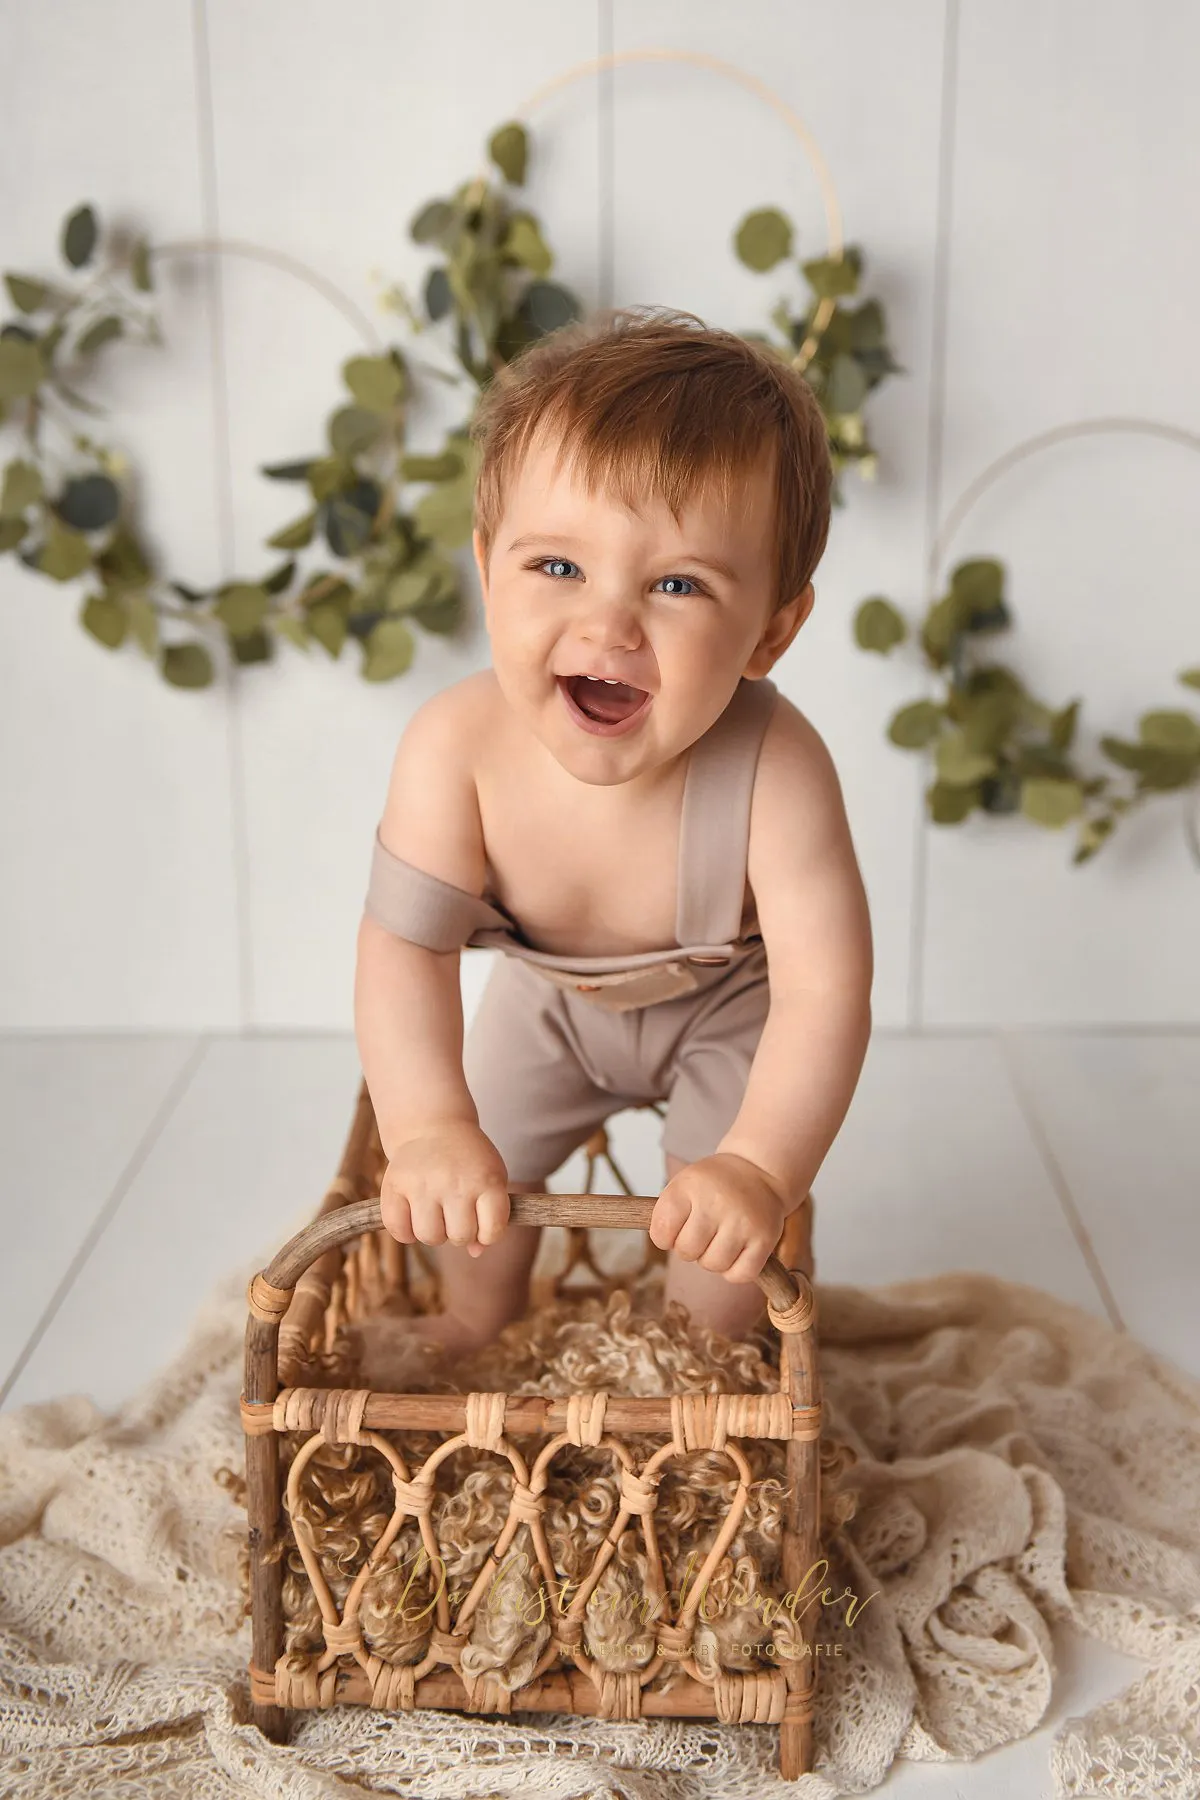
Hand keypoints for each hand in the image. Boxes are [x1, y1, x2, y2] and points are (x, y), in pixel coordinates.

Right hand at [381, 1121, 510, 1258]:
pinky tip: (413, 1217)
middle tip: (454, 1214)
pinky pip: (398, 1231)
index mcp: (487, 1179)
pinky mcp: (395, 1184)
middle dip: (458, 1232)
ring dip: (433, 1233)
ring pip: (429, 1237)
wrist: (433, 1125)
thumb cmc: (468, 1160)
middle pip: (459, 1237)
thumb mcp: (490, 1179)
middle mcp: (455, 1181)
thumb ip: (491, 1216)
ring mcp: (423, 1183)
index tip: (482, 1222)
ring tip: (435, 1214)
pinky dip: (406, 1233)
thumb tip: (476, 1252)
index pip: (492, 1231)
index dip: (488, 1234)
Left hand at [650, 1152, 786, 1284]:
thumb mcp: (683, 1185)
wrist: (758, 1171)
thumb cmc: (713, 1186)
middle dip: (689, 1248)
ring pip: (714, 1265)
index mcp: (691, 1186)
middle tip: (701, 1233)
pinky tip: (735, 1252)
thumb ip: (666, 1214)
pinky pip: (740, 1275)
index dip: (664, 1237)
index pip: (662, 1231)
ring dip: (712, 1260)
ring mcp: (743, 1221)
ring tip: (719, 1240)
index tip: (675, 1228)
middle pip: (687, 1251)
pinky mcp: (765, 1239)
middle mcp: (718, 1202)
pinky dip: (734, 1271)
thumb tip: (663, 1244)